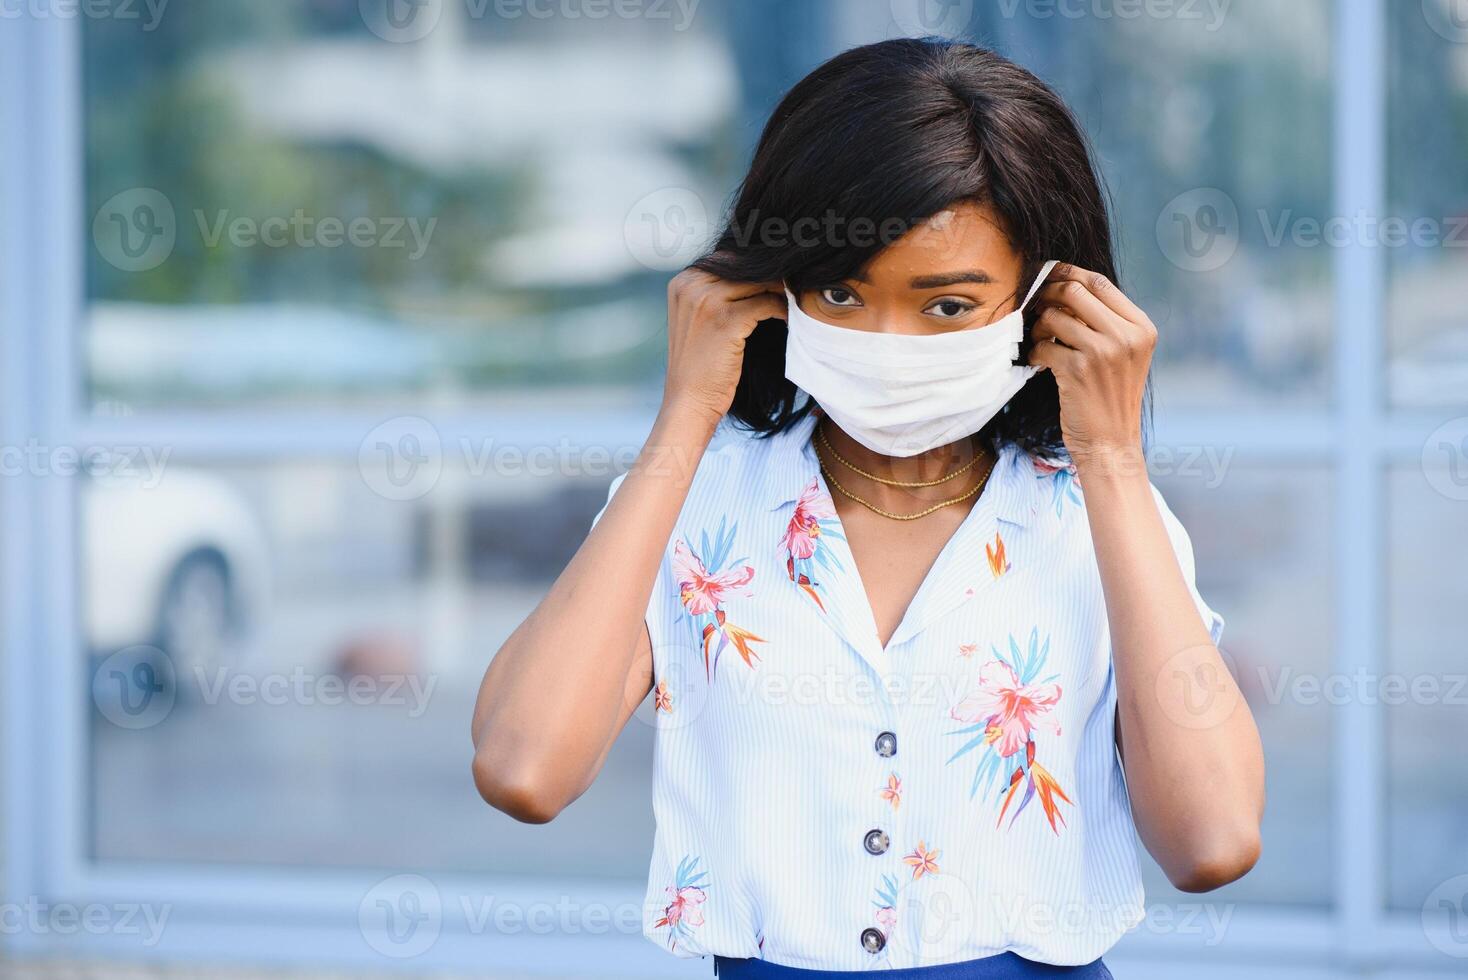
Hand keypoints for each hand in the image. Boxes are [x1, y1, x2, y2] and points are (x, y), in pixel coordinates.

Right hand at [660, 261, 785, 431]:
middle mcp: (690, 285)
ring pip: (759, 281)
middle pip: (743, 267)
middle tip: (794, 286)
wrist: (689, 401)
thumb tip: (758, 272)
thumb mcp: (698, 320)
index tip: (779, 277)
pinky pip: (767, 303)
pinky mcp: (725, 319)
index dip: (756, 268)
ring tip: (795, 301)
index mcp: (682, 282)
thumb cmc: (700, 365)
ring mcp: (706, 300)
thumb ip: (716, 293)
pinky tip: (791, 320)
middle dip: (771, 276)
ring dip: (781, 290)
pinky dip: (783, 310)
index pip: (727, 259)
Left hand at [1028, 263, 1155, 467]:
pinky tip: (1039, 364)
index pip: (1100, 283)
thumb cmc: (1110, 397)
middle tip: (1035, 305)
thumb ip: (1105, 322)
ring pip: (1054, 316)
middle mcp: (1126, 336)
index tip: (1049, 276)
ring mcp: (1103, 352)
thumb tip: (1066, 286)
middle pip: (1074, 291)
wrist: (1111, 442)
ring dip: (1038, 327)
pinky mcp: (1078, 370)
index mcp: (1141, 327)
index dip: (1069, 274)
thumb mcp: (1124, 354)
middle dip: (1048, 294)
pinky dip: (1035, 353)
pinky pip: (1043, 345)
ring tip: (1040, 342)